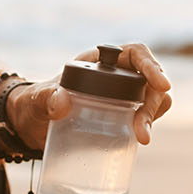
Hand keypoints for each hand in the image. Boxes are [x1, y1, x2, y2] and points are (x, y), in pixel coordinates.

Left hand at [11, 43, 173, 149]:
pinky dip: (146, 127)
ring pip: (153, 100)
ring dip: (153, 116)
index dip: (151, 65)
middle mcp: (115, 76)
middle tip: (142, 130)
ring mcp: (122, 97)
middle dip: (153, 102)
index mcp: (99, 62)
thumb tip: (63, 99)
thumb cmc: (33, 106)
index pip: (136, 53)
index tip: (160, 84)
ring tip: (141, 138)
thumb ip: (45, 99)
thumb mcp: (35, 102)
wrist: (32, 128)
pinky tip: (137, 140)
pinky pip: (144, 118)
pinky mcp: (123, 117)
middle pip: (150, 80)